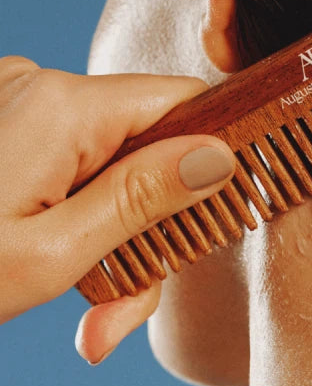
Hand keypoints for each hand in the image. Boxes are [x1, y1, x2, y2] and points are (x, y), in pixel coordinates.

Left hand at [0, 56, 235, 363]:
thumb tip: (217, 158)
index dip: (214, 153)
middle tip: (128, 299)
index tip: (217, 212)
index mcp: (62, 107)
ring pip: (110, 153)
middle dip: (152, 217)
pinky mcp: (2, 119)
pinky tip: (57, 252)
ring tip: (89, 300)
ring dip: (114, 222)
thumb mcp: (50, 257)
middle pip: (145, 139)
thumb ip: (141, 200)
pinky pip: (71, 154)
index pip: (183, 102)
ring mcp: (14, 99)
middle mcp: (38, 85)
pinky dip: (78, 205)